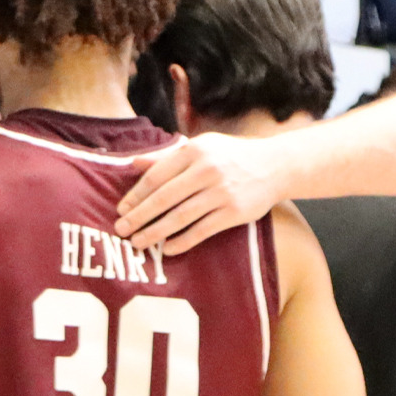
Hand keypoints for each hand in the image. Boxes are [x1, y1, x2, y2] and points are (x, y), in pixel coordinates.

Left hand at [113, 134, 282, 254]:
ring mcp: (221, 193)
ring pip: (180, 217)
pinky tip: (167, 248)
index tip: (121, 209)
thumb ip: (167, 157)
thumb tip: (133, 164)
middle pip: (164, 198)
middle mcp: (206, 170)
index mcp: (194, 151)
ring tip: (138, 243)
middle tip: (121, 230)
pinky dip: (182, 241)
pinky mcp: (233, 213)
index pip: (156, 176)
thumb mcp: (201, 147)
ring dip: (155, 232)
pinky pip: (201, 231)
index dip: (136, 195)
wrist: (275, 167)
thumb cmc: (231, 155)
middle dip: (139, 216)